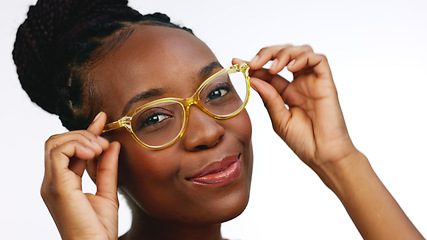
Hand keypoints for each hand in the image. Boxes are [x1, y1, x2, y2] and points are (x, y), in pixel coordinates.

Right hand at [41, 112, 119, 239]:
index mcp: (63, 183)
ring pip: (55, 143)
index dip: (85, 132)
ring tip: (100, 147)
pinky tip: (94, 152)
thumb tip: (113, 145)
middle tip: (104, 141)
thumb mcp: (108, 192)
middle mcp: (53, 182)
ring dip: (80, 138)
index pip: (68, 149)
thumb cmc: (99, 229)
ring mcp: (52, 184)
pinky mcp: (57, 186)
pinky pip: (58, 153)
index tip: (102, 119)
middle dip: (82, 134)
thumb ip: (107, 168)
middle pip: (57, 142)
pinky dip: (77, 146)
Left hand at [234, 45, 357, 172]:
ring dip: (283, 54)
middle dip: (266, 54)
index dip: (252, 64)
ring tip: (272, 68)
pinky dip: (303, 57)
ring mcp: (313, 82)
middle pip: (283, 55)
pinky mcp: (326, 83)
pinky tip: (290, 68)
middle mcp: (299, 83)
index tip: (235, 63)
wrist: (323, 156)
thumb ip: (269, 98)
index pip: (267, 72)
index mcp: (286, 93)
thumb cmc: (304, 142)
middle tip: (253, 64)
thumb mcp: (279, 119)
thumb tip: (253, 79)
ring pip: (300, 51)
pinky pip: (319, 59)